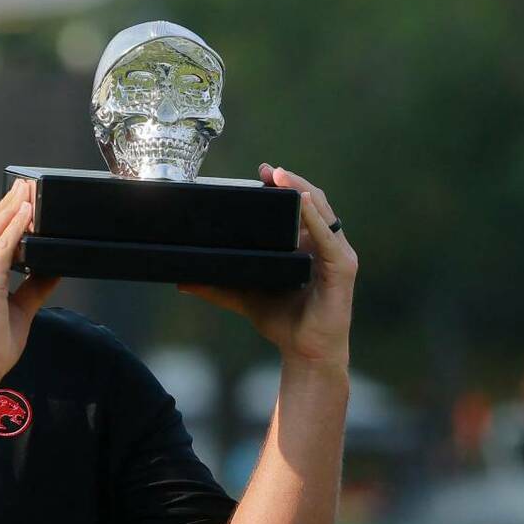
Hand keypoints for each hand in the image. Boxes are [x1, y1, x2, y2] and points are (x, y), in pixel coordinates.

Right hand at [0, 179, 60, 387]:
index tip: (19, 203)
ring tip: (28, 190)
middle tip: (24, 185)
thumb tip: (52, 270)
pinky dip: (15, 227)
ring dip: (12, 208)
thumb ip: (34, 288)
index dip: (3, 218)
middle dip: (8, 204)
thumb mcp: (18, 312)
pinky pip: (1, 247)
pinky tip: (27, 213)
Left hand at [179, 164, 358, 366]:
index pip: (298, 207)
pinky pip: (328, 238)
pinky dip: (315, 219)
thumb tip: (182, 280)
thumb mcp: (243, 298)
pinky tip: (303, 205)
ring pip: (322, 212)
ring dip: (303, 191)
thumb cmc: (283, 322)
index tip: (261, 172)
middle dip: (291, 182)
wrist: (304, 353)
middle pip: (311, 202)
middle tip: (267, 170)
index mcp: (306, 245)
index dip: (284, 186)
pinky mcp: (342, 269)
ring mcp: (336, 255)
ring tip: (282, 177)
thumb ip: (217, 287)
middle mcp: (324, 245)